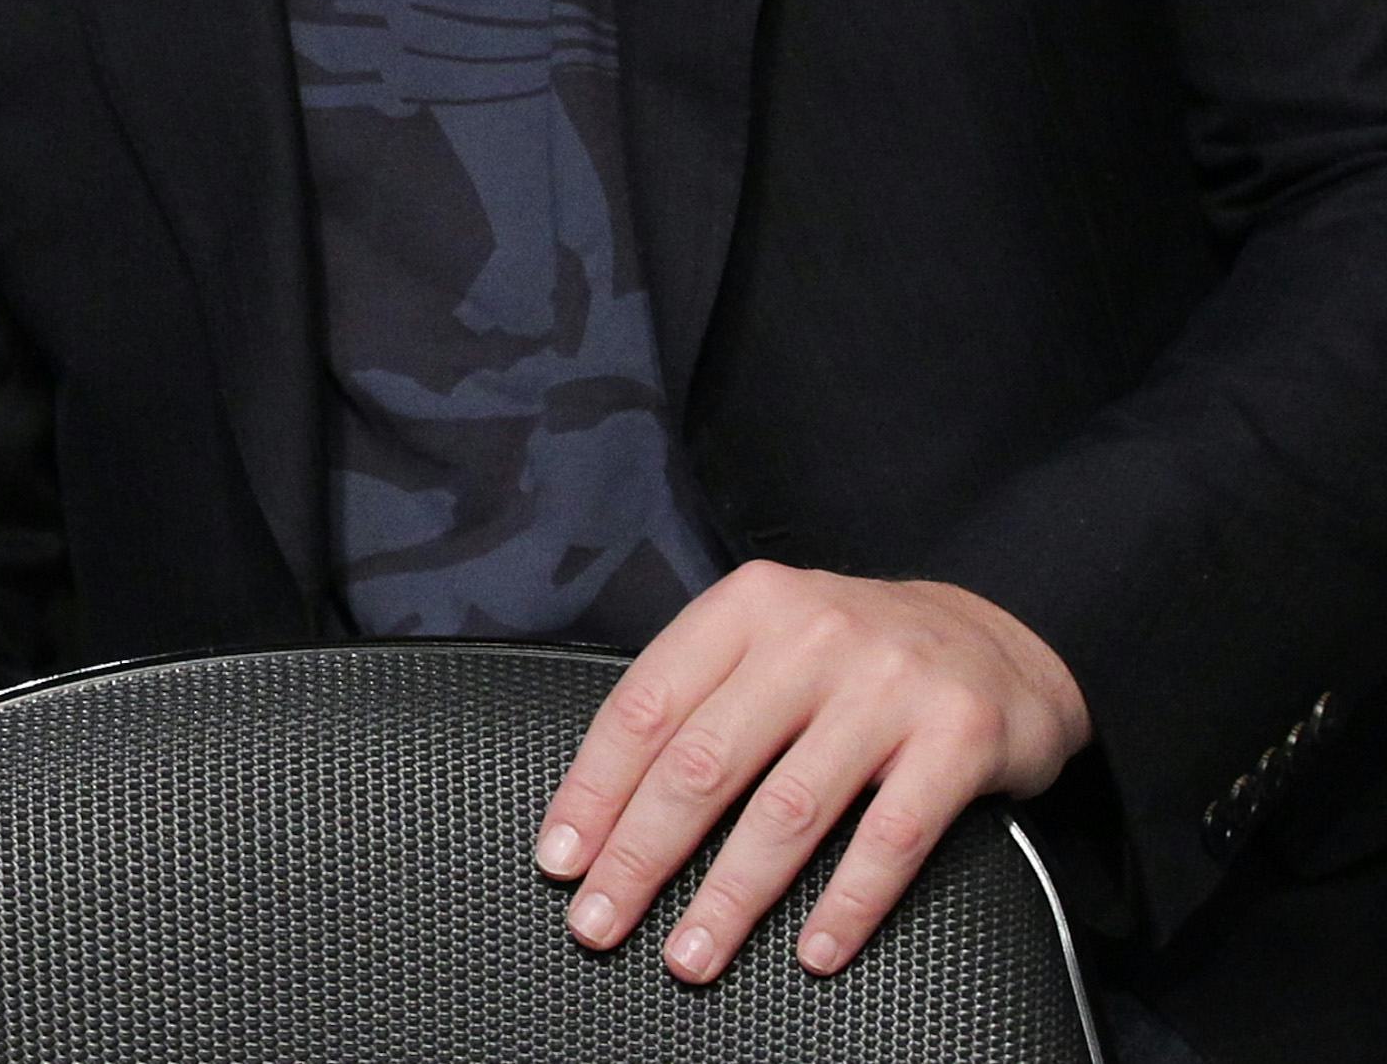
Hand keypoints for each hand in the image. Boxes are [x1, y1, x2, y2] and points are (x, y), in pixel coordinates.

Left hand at [536, 566, 1090, 983]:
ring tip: (689, 957)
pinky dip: (847, 903)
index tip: (561, 857)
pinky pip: (891, 838)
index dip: (597, 786)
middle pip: (704, 761)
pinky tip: (813, 953)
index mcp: (748, 606)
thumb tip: (607, 800)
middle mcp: (812, 634)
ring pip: (788, 809)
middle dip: (641, 853)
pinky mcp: (959, 737)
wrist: (1001, 642)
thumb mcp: (772, 640)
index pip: (648, 703)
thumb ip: (701, 694)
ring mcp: (888, 684)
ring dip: (730, 896)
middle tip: (599, 921)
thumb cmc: (856, 658)